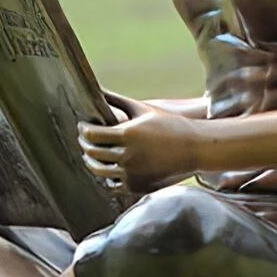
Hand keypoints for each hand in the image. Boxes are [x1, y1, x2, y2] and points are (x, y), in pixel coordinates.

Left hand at [78, 96, 200, 195]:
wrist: (194, 149)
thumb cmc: (170, 125)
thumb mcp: (144, 110)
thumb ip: (118, 100)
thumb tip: (98, 89)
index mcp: (127, 135)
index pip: (92, 135)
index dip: (83, 130)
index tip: (82, 126)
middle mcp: (127, 156)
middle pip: (92, 153)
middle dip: (84, 144)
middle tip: (83, 138)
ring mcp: (132, 174)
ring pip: (99, 171)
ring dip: (91, 162)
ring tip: (91, 154)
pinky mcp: (137, 186)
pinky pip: (112, 185)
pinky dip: (106, 176)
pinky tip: (107, 167)